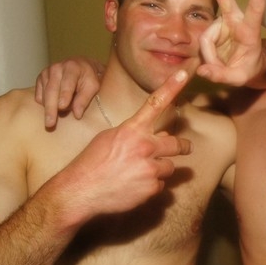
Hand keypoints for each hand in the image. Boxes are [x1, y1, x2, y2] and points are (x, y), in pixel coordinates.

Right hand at [35, 56, 104, 128]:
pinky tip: (52, 107)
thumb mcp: (93, 86)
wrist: (81, 66)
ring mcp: (46, 72)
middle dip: (51, 108)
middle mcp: (57, 68)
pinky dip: (45, 103)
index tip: (62, 107)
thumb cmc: (89, 78)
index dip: (64, 95)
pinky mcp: (40, 79)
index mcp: (72, 67)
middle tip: (50, 123)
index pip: (67, 83)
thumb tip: (77, 115)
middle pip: (51, 90)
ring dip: (49, 107)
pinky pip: (39, 95)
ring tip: (52, 121)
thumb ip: (84, 99)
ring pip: (44, 94)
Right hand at [55, 70, 191, 221]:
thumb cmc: (92, 162)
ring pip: (169, 167)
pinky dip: (151, 187)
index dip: (172, 87)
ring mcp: (149, 168)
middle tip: (185, 147)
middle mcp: (144, 147)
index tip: (184, 74)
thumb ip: (135, 135)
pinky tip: (133, 187)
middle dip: (182, 147)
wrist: (80, 190)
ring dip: (159, 169)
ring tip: (139, 173)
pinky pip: (160, 186)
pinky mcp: (151, 188)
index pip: (155, 103)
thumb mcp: (110, 138)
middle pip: (177, 144)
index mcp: (132, 130)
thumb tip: (158, 138)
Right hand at [197, 0, 265, 85]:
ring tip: (219, 64)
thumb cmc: (248, 69)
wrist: (248, 66)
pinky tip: (213, 58)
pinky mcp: (214, 28)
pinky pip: (202, 40)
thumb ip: (222, 76)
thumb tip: (203, 70)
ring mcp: (223, 23)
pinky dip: (205, 53)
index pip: (256, 10)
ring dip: (209, 54)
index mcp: (249, 31)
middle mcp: (235, 21)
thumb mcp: (239, 78)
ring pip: (206, 37)